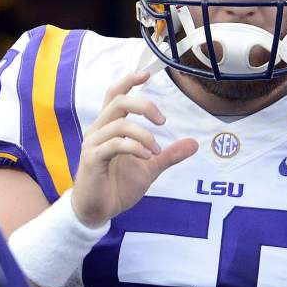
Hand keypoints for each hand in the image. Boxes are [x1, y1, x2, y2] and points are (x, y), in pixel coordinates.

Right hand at [71, 72, 198, 227]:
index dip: (128, 81)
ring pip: (119, 124)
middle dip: (144, 105)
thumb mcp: (150, 168)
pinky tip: (148, 156)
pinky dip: (135, 147)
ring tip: (156, 151)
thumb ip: (169, 155)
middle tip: (163, 121)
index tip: (146, 74)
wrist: (97, 211)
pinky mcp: (91, 159)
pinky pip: (114, 144)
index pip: (114, 95)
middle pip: (118, 101)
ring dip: (144, 135)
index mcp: (109, 127)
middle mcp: (99, 131)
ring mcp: (93, 144)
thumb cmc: (118, 186)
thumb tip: (194, 143)